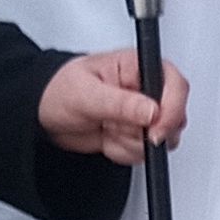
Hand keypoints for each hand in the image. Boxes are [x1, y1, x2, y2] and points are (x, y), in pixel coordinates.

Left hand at [40, 48, 190, 163]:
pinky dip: (124, 152)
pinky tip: (107, 139)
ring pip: (161, 139)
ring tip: (108, 129)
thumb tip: (152, 110)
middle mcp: (146, 89)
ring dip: (131, 143)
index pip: (176, 86)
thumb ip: (122, 104)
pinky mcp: (136, 133)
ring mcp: (143, 113)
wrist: (44, 114)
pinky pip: (144, 152)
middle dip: (145, 132)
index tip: (155, 130)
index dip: (172, 110)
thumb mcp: (87, 95)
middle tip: (117, 127)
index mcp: (139, 67)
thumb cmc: (59, 91)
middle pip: (173, 117)